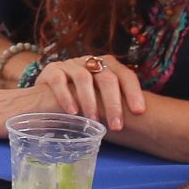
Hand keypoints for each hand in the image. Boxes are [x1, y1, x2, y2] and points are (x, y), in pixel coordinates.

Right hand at [33, 55, 147, 130]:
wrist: (47, 95)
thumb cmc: (81, 99)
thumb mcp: (100, 98)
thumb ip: (115, 102)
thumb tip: (141, 121)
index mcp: (107, 66)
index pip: (125, 75)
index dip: (133, 92)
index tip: (139, 112)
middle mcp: (90, 61)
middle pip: (106, 77)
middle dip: (113, 103)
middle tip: (116, 126)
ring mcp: (70, 65)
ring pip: (83, 78)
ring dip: (90, 101)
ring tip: (94, 120)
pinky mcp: (52, 70)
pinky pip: (59, 81)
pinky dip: (67, 97)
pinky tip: (72, 112)